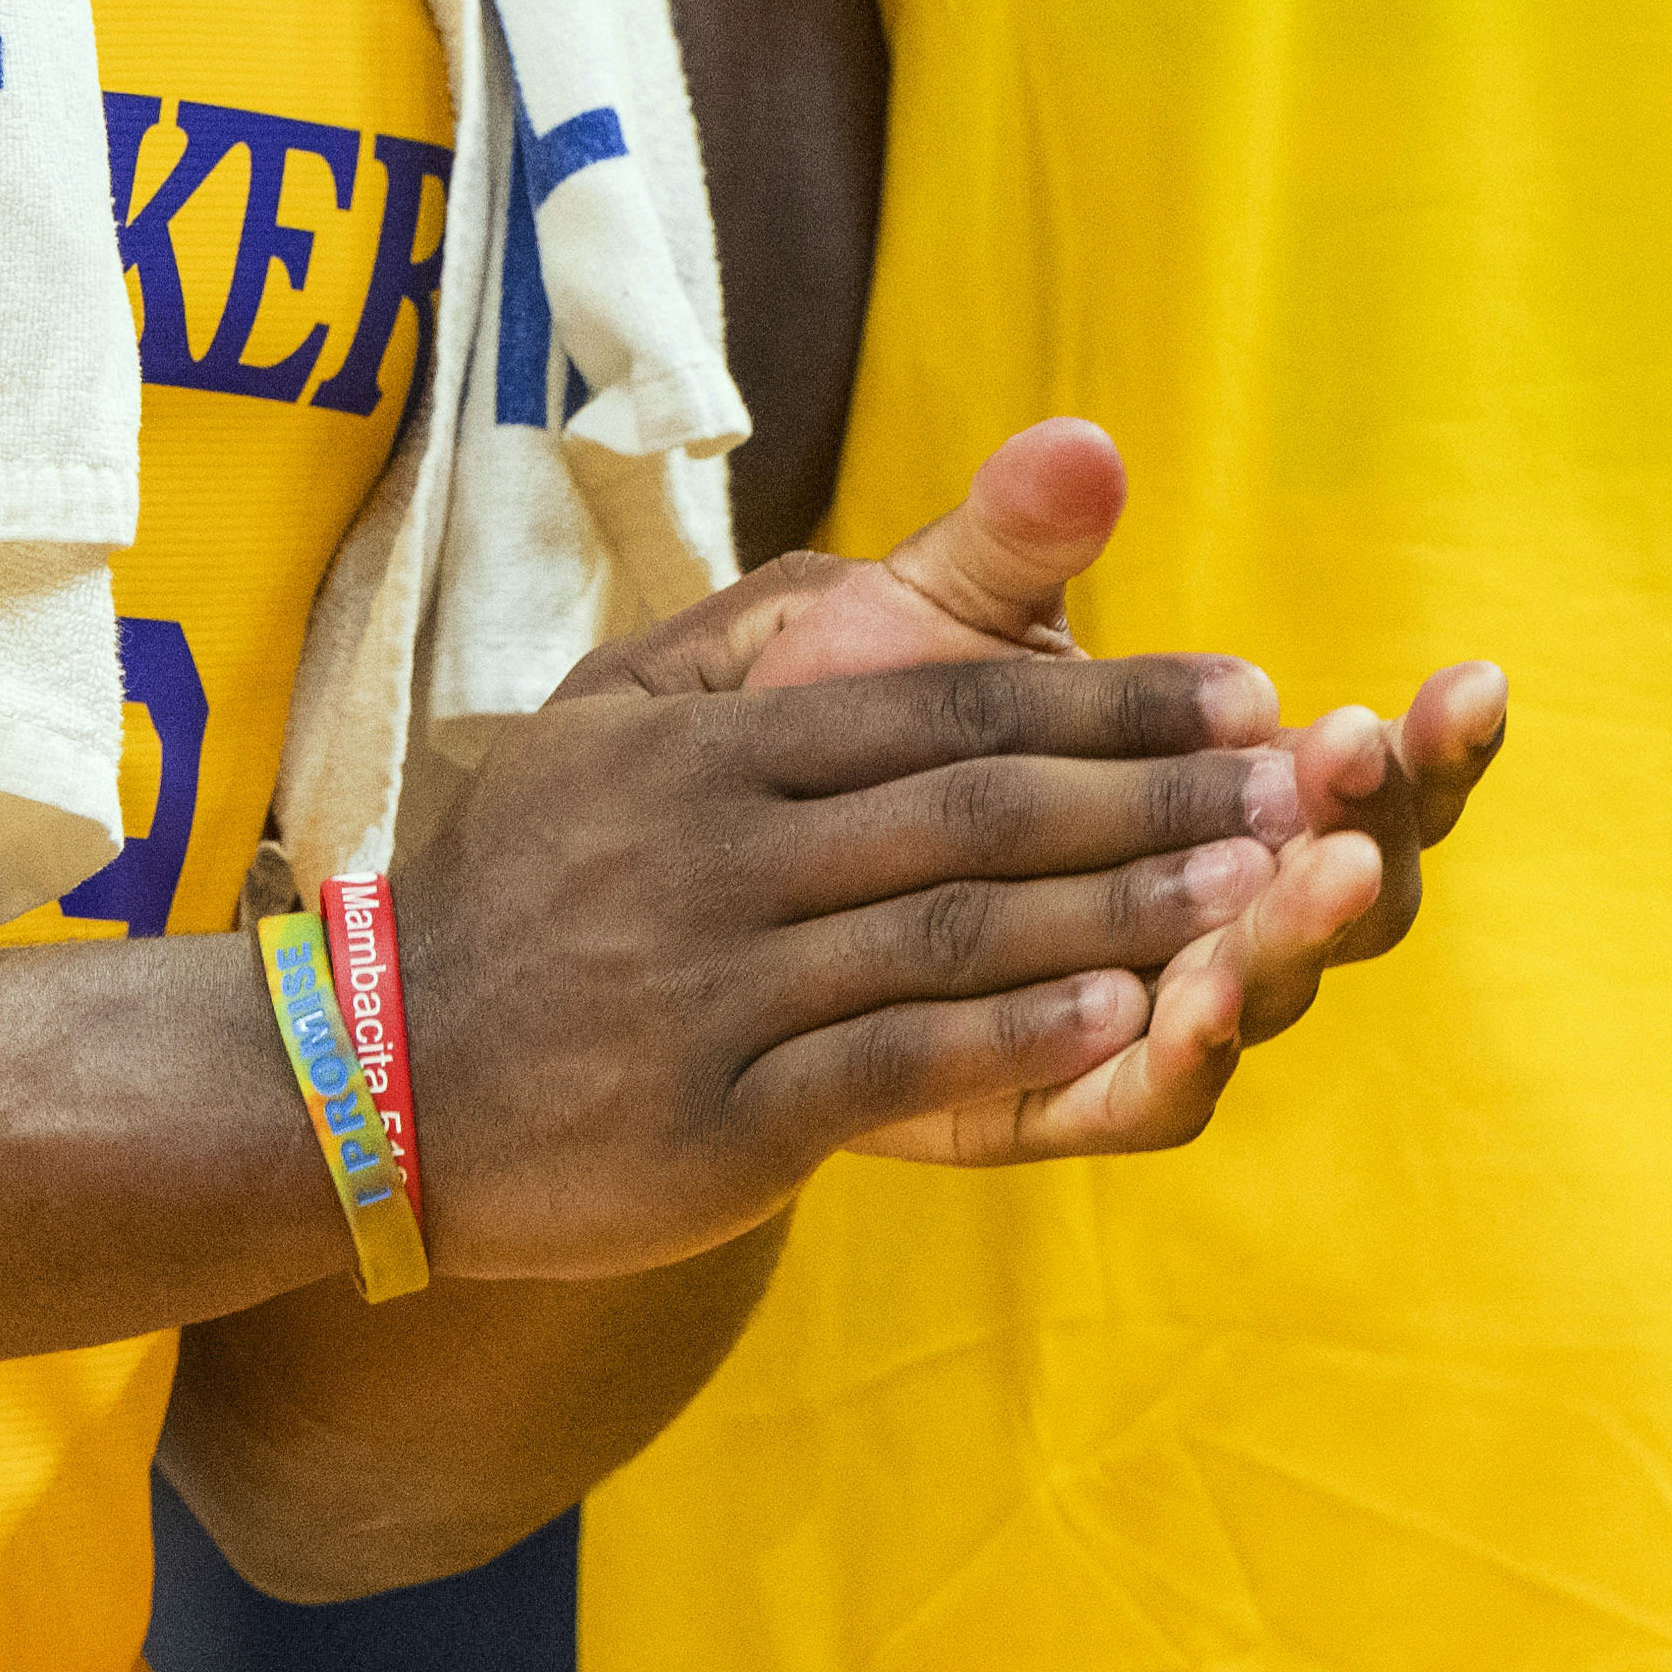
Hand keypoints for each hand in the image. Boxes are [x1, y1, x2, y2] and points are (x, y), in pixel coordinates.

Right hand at [390, 648, 1308, 1281]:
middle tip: (1299, 784)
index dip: (1107, 697)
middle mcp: (714, 854)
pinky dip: (1017, 1043)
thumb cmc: (529, 885)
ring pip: (952, 933)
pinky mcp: (715, 1120)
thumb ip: (758, 634)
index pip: (944, 706)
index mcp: (706, 749)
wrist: (372, 1078)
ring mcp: (713, 989)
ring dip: (1121, 910)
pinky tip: (1129, 1022)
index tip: (1244, 693)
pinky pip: (892, 1065)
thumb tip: (868, 551)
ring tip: (1257, 893)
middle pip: (974, 809)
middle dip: (1153, 793)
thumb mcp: (614, 718)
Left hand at [661, 418, 1510, 1163]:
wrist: (711, 863)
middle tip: (1360, 761)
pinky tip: (1192, 998)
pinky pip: (1146, 1097)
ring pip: (1265, 995)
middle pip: (1354, 899)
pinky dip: (1183, 1051)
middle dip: (1374, 830)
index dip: (1436, 747)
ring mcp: (1144, 1009)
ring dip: (1296, 935)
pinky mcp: (1053, 1096)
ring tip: (1307, 875)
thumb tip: (1080, 443)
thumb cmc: (852, 717)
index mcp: (1224, 791)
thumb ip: (1013, 542)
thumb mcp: (931, 612)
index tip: (1470, 679)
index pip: (1371, 781)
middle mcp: (1212, 909)